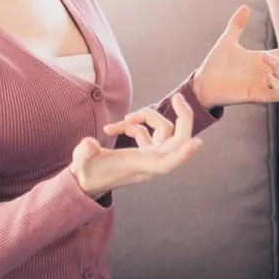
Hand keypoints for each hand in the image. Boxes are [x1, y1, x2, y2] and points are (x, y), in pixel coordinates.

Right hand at [70, 94, 201, 198]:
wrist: (87, 182)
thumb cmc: (86, 173)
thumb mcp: (82, 161)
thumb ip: (85, 152)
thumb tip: (90, 143)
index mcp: (140, 167)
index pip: (166, 163)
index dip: (182, 154)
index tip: (196, 143)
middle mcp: (151, 162)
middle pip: (178, 140)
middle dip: (183, 118)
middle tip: (177, 96)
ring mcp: (151, 156)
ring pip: (163, 129)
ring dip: (145, 118)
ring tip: (123, 120)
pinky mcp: (146, 151)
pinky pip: (149, 131)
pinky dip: (134, 125)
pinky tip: (112, 129)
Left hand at [192, 6, 278, 108]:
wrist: (202, 83)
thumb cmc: (215, 66)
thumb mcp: (227, 41)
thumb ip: (237, 25)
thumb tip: (245, 7)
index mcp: (263, 60)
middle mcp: (267, 73)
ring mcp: (263, 84)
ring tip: (268, 59)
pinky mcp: (256, 95)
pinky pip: (276, 95)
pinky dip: (277, 85)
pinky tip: (268, 75)